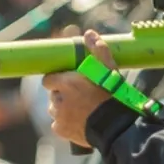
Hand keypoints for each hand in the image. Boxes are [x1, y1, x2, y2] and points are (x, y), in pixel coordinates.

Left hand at [42, 29, 115, 148]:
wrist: (114, 126)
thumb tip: (89, 34)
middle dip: (62, 93)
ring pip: (55, 109)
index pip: (49, 79)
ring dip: (63, 107)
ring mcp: (58, 116)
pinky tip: (79, 121)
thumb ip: (98, 50)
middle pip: (53, 93)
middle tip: (79, 95)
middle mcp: (57, 99)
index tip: (69, 81)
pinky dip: (65, 123)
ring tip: (81, 109)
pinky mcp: (60, 130)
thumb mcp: (108, 69)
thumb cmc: (111, 95)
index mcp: (65, 82)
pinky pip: (58, 124)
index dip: (58, 79)